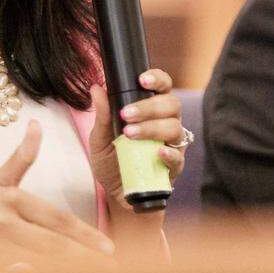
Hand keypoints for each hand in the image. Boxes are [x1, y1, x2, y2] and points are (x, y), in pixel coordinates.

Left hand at [88, 68, 184, 203]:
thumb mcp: (100, 138)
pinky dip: (169, 153)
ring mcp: (173, 145)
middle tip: (126, 114)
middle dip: (148, 107)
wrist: (117, 194)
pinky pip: (178, 157)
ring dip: (152, 128)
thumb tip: (95, 88)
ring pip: (175, 128)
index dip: (157, 79)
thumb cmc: (112, 161)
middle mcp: (167, 122)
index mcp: (152, 110)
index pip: (162, 87)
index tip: (142, 79)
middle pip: (171, 104)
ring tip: (130, 134)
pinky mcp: (174, 167)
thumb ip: (102, 115)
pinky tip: (157, 152)